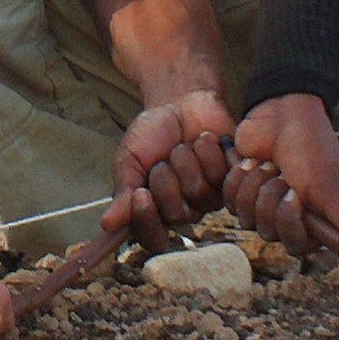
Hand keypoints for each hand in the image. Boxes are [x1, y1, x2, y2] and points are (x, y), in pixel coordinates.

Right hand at [100, 90, 239, 249]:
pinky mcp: (231, 180)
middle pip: (176, 215)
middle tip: (163, 159)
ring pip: (198, 193)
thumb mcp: (129, 159)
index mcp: (154, 210)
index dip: (147, 219)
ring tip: (184, 145)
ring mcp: (209, 197)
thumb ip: (122, 191)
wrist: (180, 102)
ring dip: (186, 160)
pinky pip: (222, 177)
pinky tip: (205, 140)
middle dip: (165, 179)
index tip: (140, 193)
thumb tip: (107, 223)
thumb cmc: (153, 133)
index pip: (151, 237)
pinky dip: (209, 151)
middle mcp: (183, 209)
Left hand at [220, 94, 338, 257]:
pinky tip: (250, 161)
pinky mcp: (239, 192)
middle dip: (273, 198)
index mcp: (313, 223)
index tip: (295, 195)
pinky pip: (229, 201)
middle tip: (282, 174)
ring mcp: (261, 207)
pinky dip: (239, 177)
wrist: (282, 113)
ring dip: (256, 185)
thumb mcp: (331, 187)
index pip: (296, 246)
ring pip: (246, 219)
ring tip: (268, 164)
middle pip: (269, 233)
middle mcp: (287, 220)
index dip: (291, 221)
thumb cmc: (312, 149)